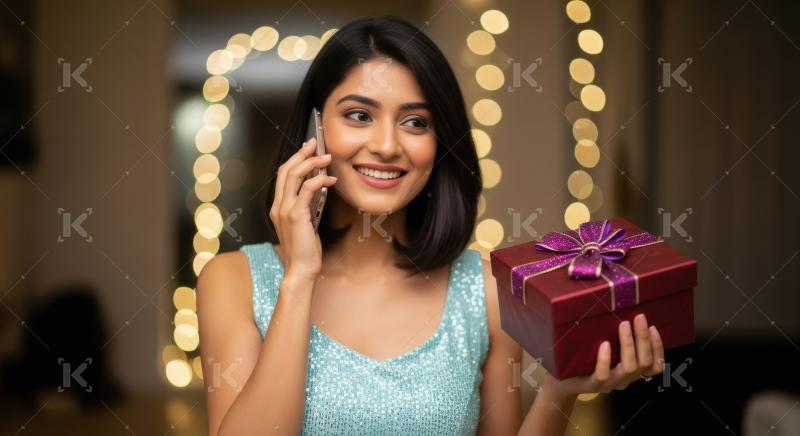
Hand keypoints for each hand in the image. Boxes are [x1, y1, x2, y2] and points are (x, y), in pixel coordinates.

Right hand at [268, 137, 336, 280]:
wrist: (301, 269)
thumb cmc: (305, 250)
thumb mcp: (304, 224)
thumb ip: (306, 207)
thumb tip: (317, 189)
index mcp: (278, 207)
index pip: (283, 176)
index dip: (294, 160)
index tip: (307, 150)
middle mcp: (278, 206)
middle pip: (286, 170)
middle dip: (301, 153)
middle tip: (314, 143)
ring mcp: (285, 209)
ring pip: (294, 175)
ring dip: (311, 162)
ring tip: (326, 157)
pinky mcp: (296, 215)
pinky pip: (308, 189)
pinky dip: (320, 180)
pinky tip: (330, 180)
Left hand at [543, 313, 664, 399]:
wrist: (562, 382)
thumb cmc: (585, 361)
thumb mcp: (605, 349)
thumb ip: (616, 338)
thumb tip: (624, 309)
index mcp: (631, 372)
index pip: (655, 365)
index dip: (658, 347)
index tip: (653, 327)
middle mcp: (624, 379)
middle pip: (645, 363)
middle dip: (644, 338)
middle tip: (639, 317)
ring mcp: (609, 383)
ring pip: (628, 368)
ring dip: (628, 344)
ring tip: (623, 324)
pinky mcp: (592, 385)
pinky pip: (603, 374)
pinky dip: (606, 358)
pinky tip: (604, 344)